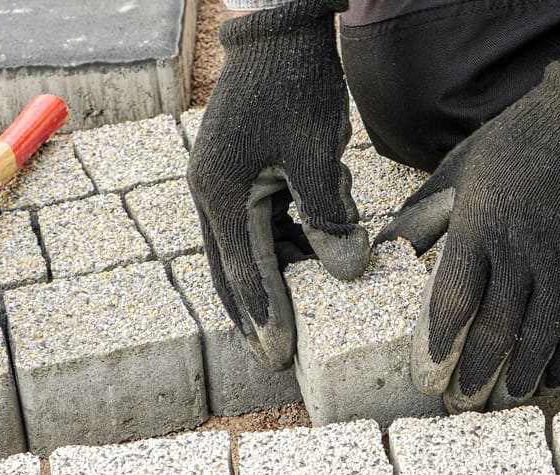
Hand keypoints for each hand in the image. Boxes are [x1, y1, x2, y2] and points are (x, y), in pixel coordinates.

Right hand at [188, 0, 368, 370]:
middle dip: (255, 313)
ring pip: (248, 248)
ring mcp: (224, 182)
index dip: (266, 314)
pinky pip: (263, 223)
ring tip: (304, 311)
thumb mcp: (317, 154)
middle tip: (273, 358)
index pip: (244, 270)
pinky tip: (319, 251)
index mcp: (220, 191)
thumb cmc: (297, 85)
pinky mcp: (242, 173)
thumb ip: (329, 216)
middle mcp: (212, 192)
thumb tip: (347, 270)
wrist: (282, 31)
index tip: (279, 355)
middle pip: (232, 269)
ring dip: (279, 275)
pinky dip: (289, 242)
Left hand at [378, 62, 559, 411]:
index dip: (439, 348)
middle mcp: (521, 254)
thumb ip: (422, 213)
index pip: (452, 304)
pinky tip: (555, 377)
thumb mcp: (460, 167)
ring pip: (539, 340)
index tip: (430, 377)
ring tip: (504, 403)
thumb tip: (383, 248)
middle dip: (475, 378)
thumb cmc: (521, 142)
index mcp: (480, 228)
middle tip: (461, 408)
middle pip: (494, 333)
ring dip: (520, 378)